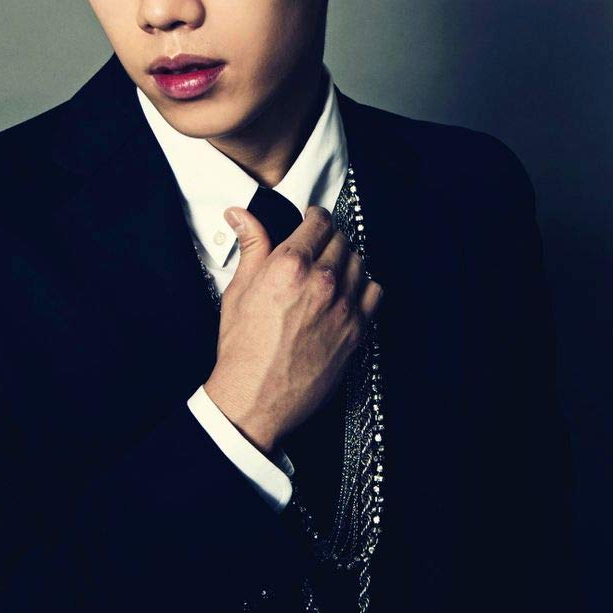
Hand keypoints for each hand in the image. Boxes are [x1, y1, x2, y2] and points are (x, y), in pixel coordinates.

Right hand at [203, 205, 382, 455]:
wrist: (256, 397)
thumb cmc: (243, 348)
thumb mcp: (238, 289)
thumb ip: (250, 245)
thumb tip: (241, 215)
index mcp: (290, 265)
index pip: (319, 222)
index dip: (315, 217)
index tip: (312, 220)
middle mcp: (321, 281)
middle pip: (340, 240)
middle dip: (327, 238)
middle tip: (316, 247)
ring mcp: (343, 306)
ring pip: (359, 262)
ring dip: (346, 259)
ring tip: (331, 269)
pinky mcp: (357, 330)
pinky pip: (374, 291)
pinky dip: (364, 285)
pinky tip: (348, 291)